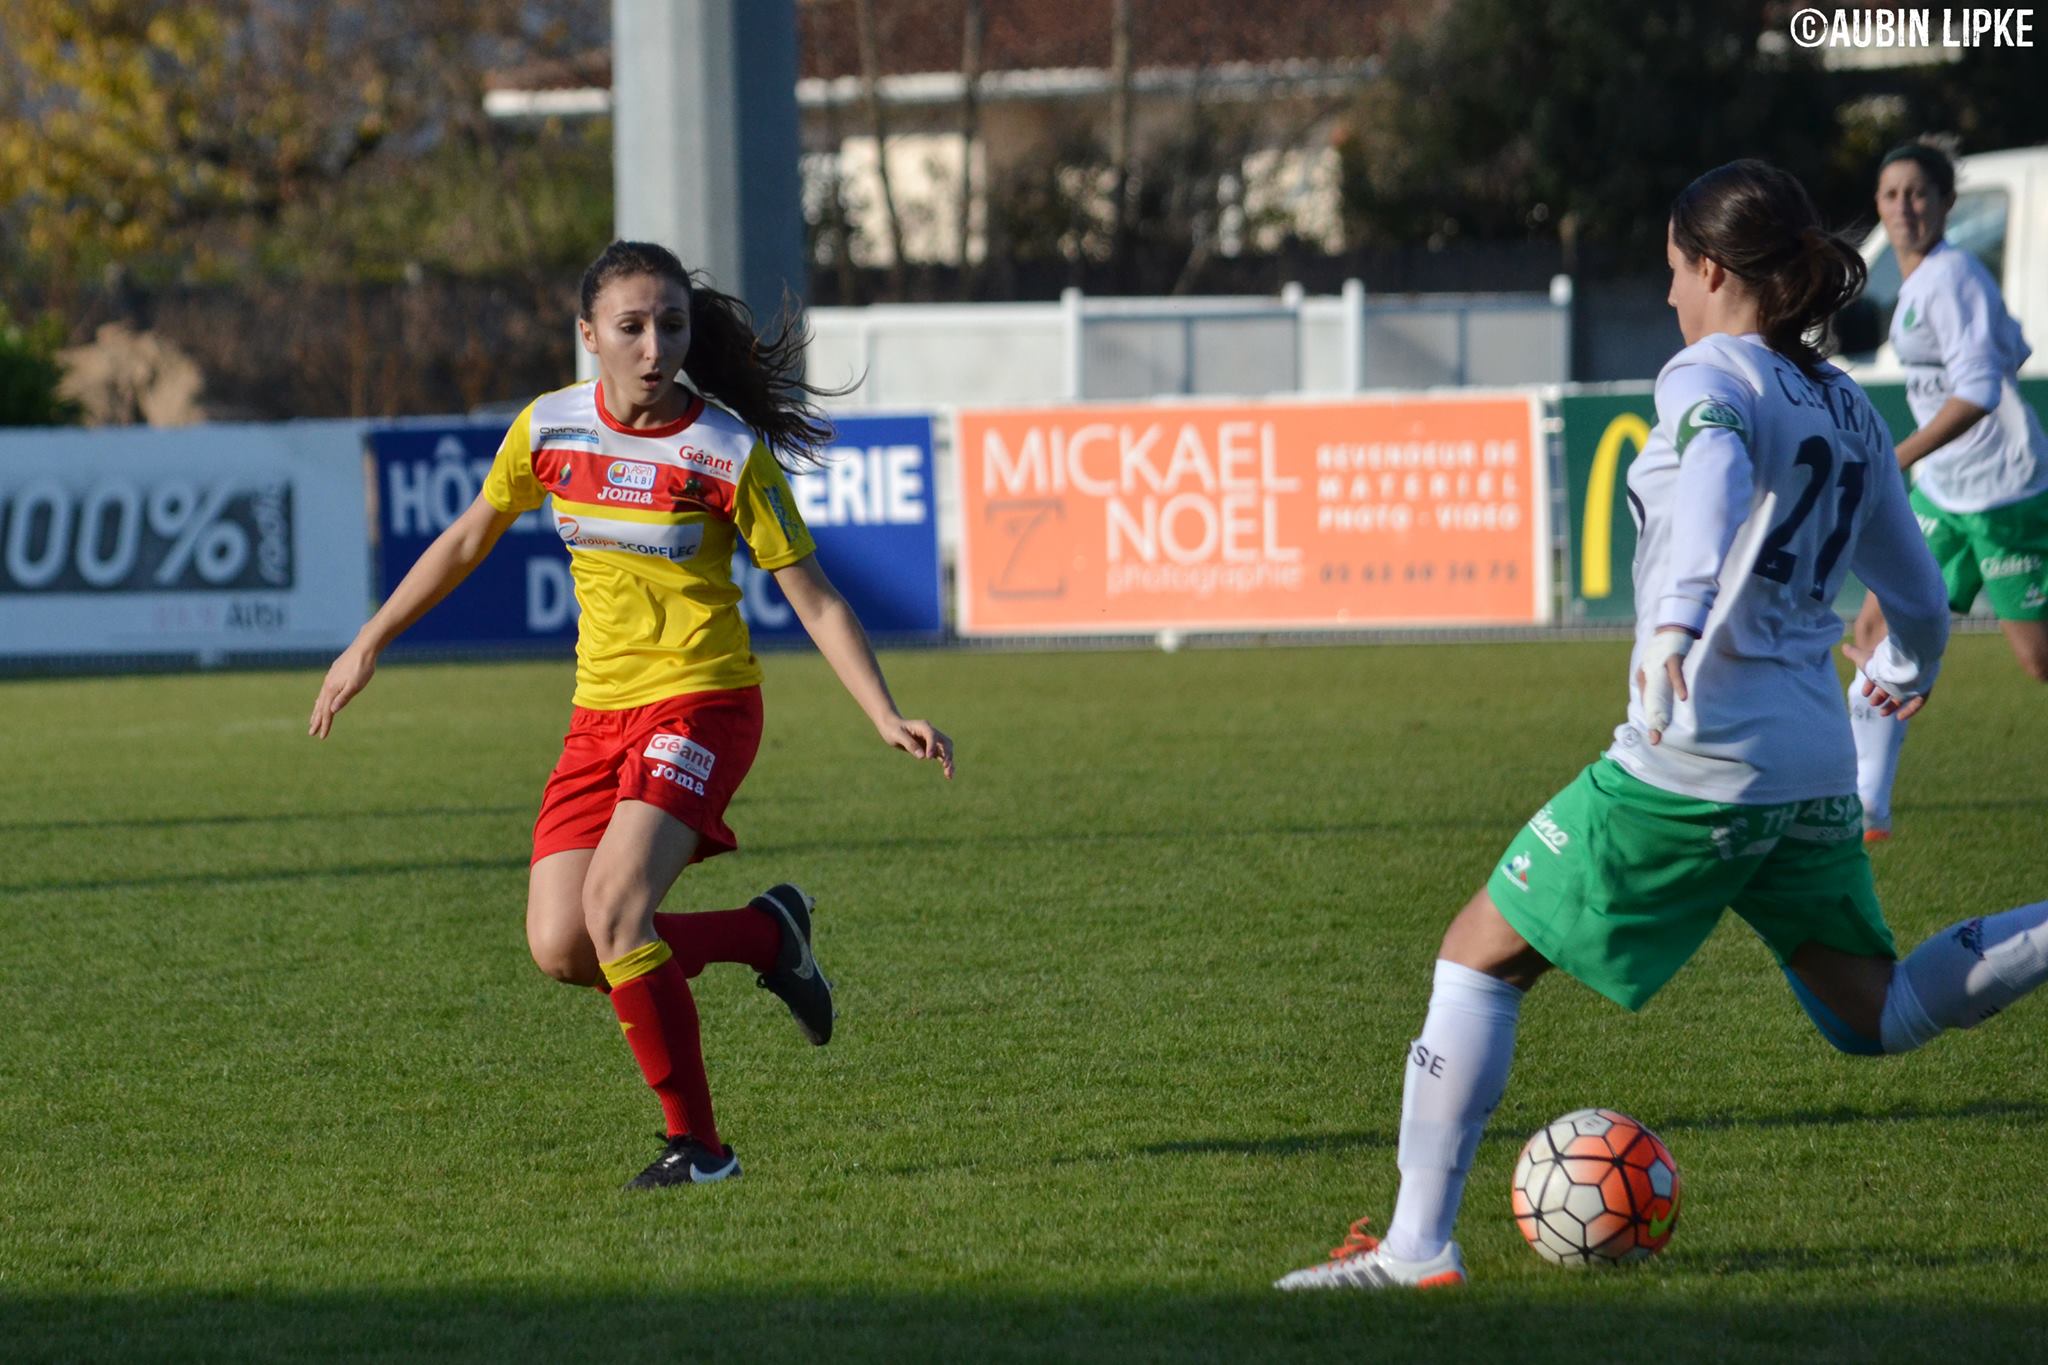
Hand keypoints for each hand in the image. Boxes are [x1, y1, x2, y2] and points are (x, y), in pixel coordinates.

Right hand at [309, 642, 377, 737]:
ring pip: (321, 698)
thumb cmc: (362, 668)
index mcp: (332, 690)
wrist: (364, 648)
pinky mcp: (334, 674)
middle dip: (316, 720)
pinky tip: (322, 699)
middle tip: (311, 733)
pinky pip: (324, 691)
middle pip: (320, 706)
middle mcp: (327, 685)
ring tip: (314, 719)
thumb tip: (332, 711)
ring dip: (317, 710)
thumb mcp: (355, 686)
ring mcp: (330, 679)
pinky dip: (321, 699)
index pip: (327, 712)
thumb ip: (343, 698)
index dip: (325, 725)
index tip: (322, 737)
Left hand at [880, 716, 953, 778]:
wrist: (892, 728)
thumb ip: (910, 744)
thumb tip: (922, 756)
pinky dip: (946, 764)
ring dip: (949, 761)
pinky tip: (948, 775)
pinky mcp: (931, 748)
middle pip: (945, 742)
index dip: (932, 746)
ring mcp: (932, 741)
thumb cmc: (893, 730)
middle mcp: (931, 733)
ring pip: (946, 750)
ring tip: (949, 775)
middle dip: (947, 754)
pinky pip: (942, 756)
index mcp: (923, 726)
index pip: (932, 735)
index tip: (928, 757)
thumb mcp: (897, 736)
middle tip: (945, 766)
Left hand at [1635, 627, 1695, 745]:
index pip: (1648, 705)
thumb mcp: (1658, 670)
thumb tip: (1662, 703)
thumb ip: (1657, 686)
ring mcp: (1660, 668)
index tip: (1654, 740)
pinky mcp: (1672, 659)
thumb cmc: (1664, 651)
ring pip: (1659, 692)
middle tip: (1654, 740)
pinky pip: (1676, 674)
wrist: (1671, 627)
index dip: (1652, 723)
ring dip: (1660, 709)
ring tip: (1660, 726)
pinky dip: (1679, 684)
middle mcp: (1650, 676)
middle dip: (1653, 722)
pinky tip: (1683, 697)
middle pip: (1651, 703)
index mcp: (1647, 681)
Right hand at [1841, 640, 1930, 719]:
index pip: (1880, 677)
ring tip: (1882, 713)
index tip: (1865, 693)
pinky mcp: (1924, 687)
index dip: (1870, 686)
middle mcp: (1901, 674)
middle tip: (1873, 704)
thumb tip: (1844, 646)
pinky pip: (1918, 701)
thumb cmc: (1884, 660)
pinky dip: (1910, 710)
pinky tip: (1900, 717)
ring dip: (1892, 705)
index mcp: (1888, 666)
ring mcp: (1913, 681)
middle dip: (1880, 697)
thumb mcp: (1865, 659)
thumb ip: (1854, 654)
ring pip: (1903, 696)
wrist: (1906, 658)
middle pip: (1891, 687)